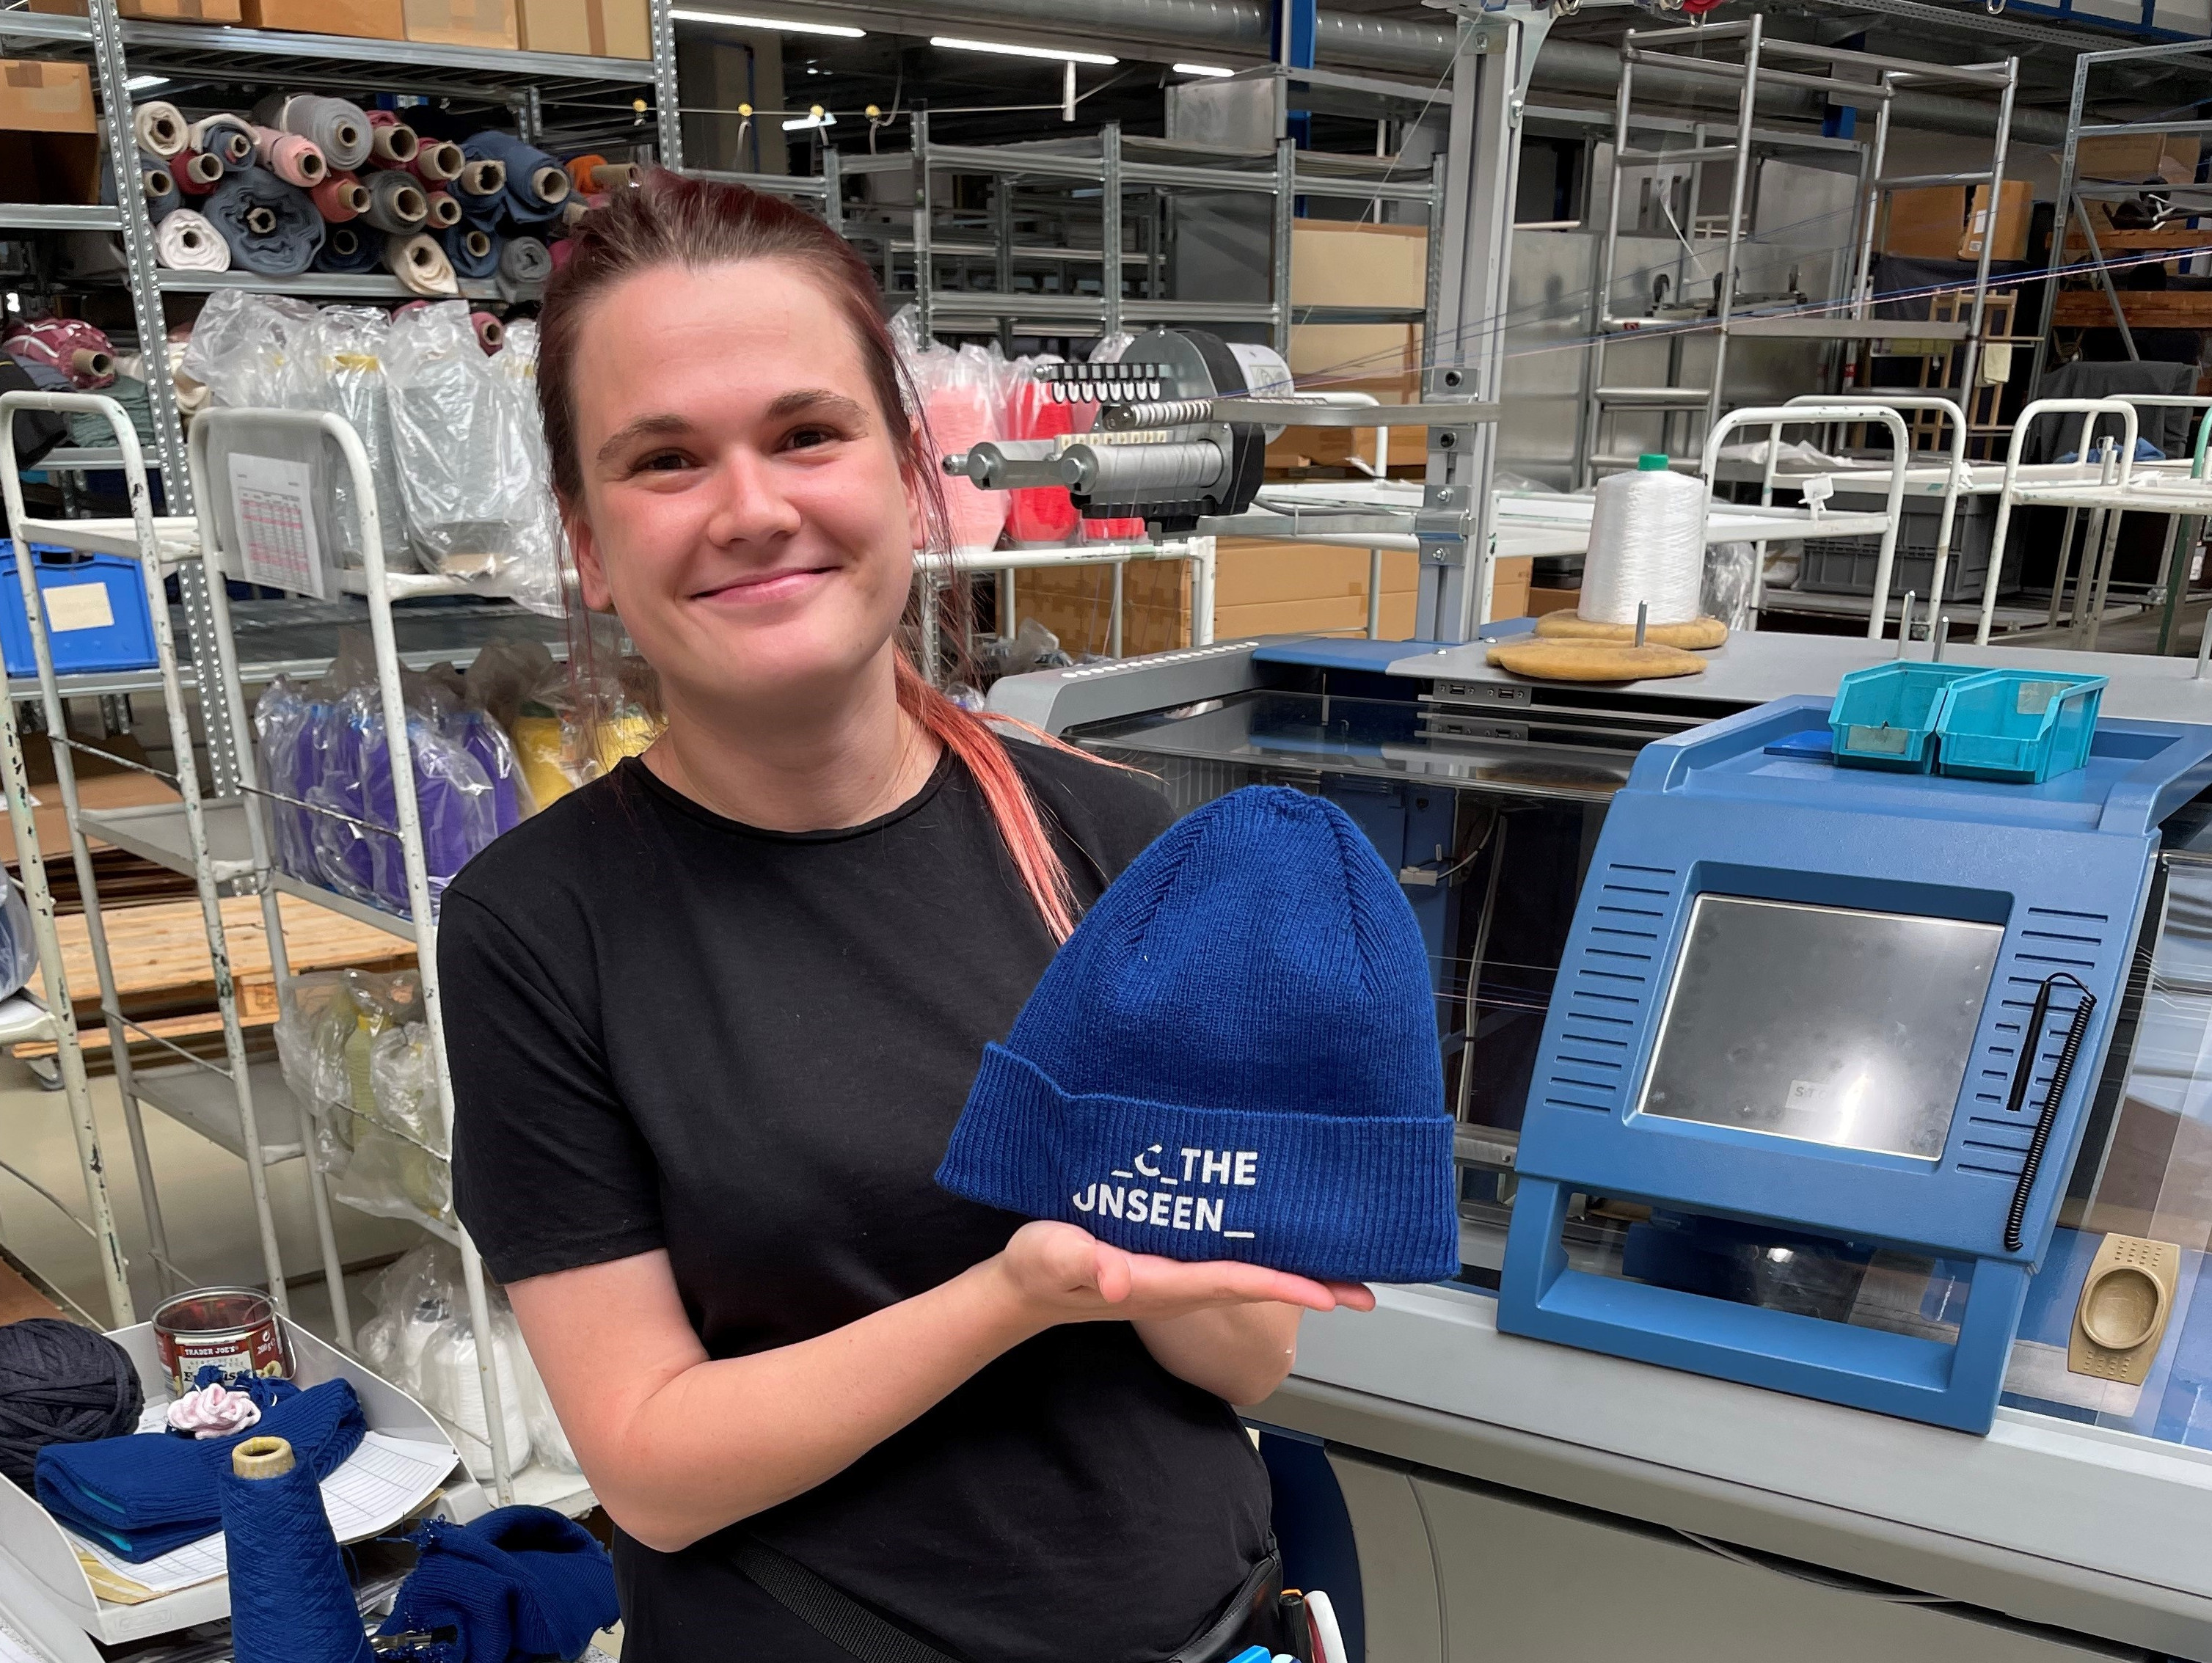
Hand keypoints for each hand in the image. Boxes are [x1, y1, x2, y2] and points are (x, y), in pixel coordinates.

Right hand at [991, 1220, 1375, 1330]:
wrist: (1027, 1288)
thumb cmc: (1038, 1269)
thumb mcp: (1051, 1257)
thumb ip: (1081, 1263)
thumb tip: (1121, 1278)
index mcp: (1160, 1283)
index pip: (1234, 1281)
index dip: (1284, 1284)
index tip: (1329, 1291)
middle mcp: (1180, 1287)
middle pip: (1258, 1286)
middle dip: (1311, 1288)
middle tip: (1367, 1291)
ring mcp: (1178, 1280)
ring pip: (1250, 1276)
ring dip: (1296, 1274)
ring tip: (1344, 1268)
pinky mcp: (1171, 1267)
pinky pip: (1231, 1263)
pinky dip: (1266, 1258)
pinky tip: (1284, 1244)